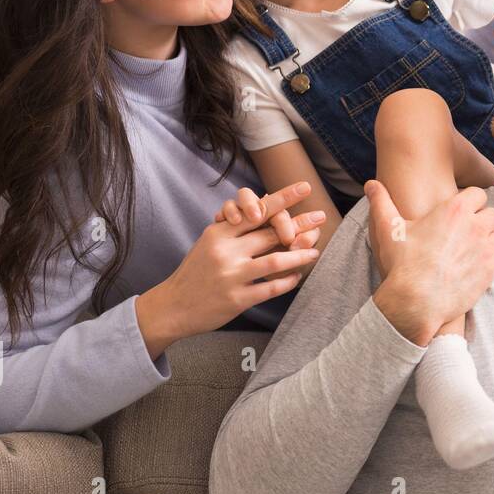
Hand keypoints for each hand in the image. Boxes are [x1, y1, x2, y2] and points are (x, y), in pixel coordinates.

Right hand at [137, 182, 324, 357]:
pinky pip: (270, 288)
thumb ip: (235, 229)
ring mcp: (231, 276)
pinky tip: (297, 276)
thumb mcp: (209, 242)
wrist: (173, 306)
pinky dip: (287, 281)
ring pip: (276, 262)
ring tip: (314, 252)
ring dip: (299, 256)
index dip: (283, 198)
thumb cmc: (196, 271)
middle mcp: (226, 252)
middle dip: (300, 225)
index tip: (305, 187)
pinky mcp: (236, 299)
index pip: (256, 210)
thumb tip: (267, 210)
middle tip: (320, 217)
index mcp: (219, 233)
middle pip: (271, 233)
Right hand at [363, 179, 493, 346]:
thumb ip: (382, 202)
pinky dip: (488, 261)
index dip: (470, 202)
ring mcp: (486, 249)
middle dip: (482, 220)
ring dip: (488, 240)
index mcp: (455, 211)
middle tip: (466, 232)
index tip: (461, 212)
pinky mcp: (490, 271)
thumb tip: (371, 183)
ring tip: (470, 249)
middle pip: (492, 214)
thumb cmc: (403, 264)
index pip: (478, 194)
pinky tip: (472, 266)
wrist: (416, 302)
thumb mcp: (390, 230)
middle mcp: (475, 226)